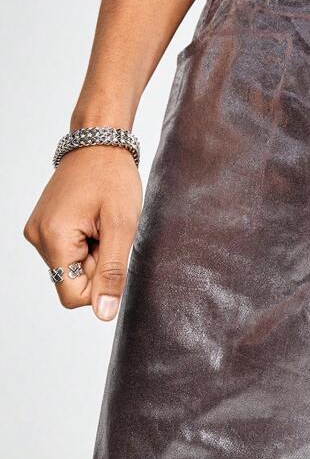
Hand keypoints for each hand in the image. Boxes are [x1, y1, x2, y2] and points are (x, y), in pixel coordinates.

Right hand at [24, 146, 142, 320]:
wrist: (99, 144)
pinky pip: (68, 253)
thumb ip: (112, 273)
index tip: (111, 253)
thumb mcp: (122, 227)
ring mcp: (39, 232)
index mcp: (53, 239)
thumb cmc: (113, 178)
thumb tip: (104, 313)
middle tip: (109, 233)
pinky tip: (94, 223)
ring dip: (94, 254)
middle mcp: (38, 238)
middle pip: (73, 282)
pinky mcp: (45, 228)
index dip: (99, 286)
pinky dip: (87, 244)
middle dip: (98, 265)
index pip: (73, 296)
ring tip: (101, 225)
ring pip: (72, 268)